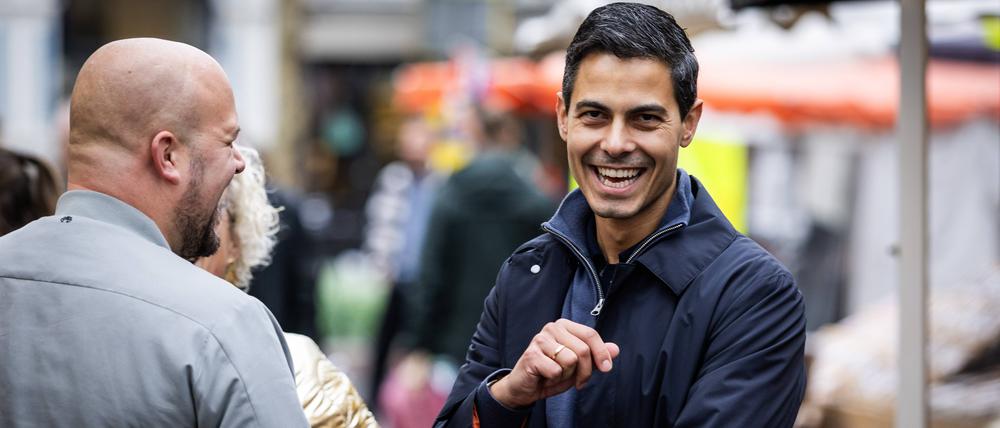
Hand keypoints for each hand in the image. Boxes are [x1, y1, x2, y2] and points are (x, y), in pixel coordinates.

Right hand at [489, 319, 619, 407]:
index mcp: (564, 326)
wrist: (526, 387)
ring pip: (571, 360)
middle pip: (583, 350)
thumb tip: (616, 349)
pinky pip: (557, 371)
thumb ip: (596, 356)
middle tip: (578, 380)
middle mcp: (552, 328)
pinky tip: (546, 377)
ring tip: (556, 374)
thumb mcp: (579, 366)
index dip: (602, 353)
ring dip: (567, 375)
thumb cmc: (553, 373)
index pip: (590, 334)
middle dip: (585, 371)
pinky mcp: (532, 355)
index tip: (606, 368)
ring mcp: (540, 340)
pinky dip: (555, 380)